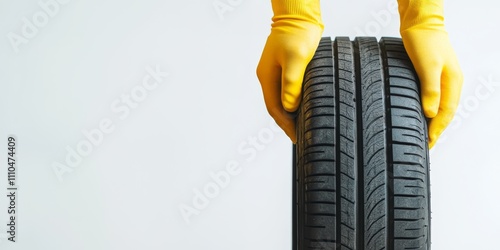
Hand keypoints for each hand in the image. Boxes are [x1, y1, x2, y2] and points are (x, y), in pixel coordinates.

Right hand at [256, 0, 322, 142]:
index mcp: (267, 77)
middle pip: (275, 107)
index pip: (274, 108)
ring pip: (280, 101)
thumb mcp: (296, 58)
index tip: (295, 138)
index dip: (285, 125)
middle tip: (299, 138)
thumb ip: (291, 83)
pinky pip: (286, 92)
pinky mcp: (284, 69)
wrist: (298, 15)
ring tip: (301, 128)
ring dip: (289, 115)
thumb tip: (290, 107)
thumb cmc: (297, 34)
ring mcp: (275, 73)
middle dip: (286, 124)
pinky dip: (293, 104)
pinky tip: (302, 109)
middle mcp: (268, 77)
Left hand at [398, 0, 462, 148]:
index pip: (446, 114)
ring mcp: (442, 78)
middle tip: (426, 146)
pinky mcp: (432, 74)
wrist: (420, 22)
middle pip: (445, 113)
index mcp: (453, 82)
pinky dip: (428, 109)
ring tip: (423, 135)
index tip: (429, 144)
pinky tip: (419, 114)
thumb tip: (430, 113)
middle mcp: (450, 82)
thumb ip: (430, 89)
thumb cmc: (424, 41)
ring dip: (432, 121)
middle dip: (436, 130)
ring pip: (439, 106)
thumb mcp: (427, 66)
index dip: (437, 131)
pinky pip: (433, 97)